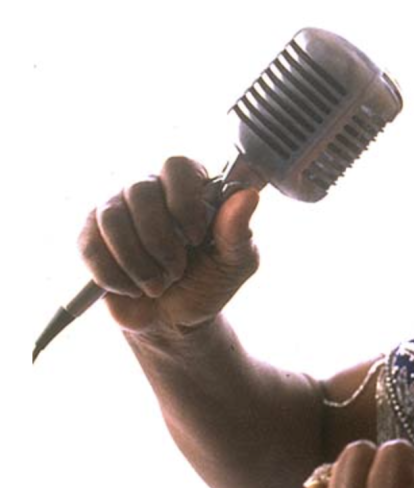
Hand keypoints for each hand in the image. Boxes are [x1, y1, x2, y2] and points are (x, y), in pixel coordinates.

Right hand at [77, 156, 259, 335]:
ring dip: (137, 261)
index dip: (184, 200)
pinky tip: (133, 289)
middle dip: (161, 241)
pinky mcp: (90, 236)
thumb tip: (249, 196)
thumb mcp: (235, 263)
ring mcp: (116, 210)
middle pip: (141, 191)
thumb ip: (239, 231)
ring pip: (113, 218)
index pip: (178, 166)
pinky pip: (91, 246)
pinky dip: (114, 275)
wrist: (175, 321)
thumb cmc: (208, 283)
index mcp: (189, 188)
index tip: (196, 237)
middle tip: (177, 270)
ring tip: (157, 285)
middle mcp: (150, 189)